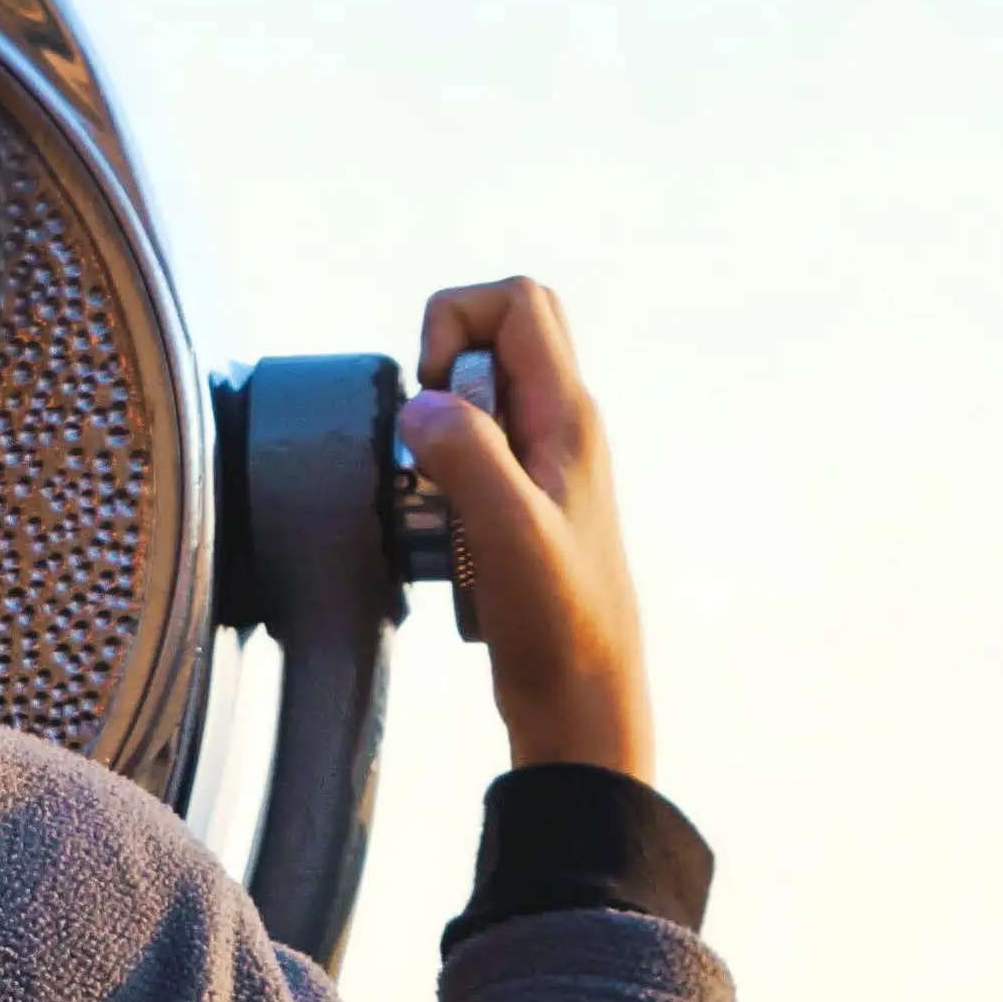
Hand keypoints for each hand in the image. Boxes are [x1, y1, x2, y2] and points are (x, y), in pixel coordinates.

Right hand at [397, 279, 651, 784]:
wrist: (582, 700)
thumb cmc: (557, 623)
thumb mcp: (507, 533)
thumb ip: (468, 456)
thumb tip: (420, 404)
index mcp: (568, 416)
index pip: (517, 300)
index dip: (455, 323)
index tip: (432, 395)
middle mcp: (562, 426)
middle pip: (503, 330)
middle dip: (444, 360)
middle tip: (430, 432)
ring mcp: (545, 463)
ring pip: (482, 392)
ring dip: (441, 425)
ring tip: (438, 495)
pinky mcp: (524, 501)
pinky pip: (475, 448)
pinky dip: (444, 470)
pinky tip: (443, 530)